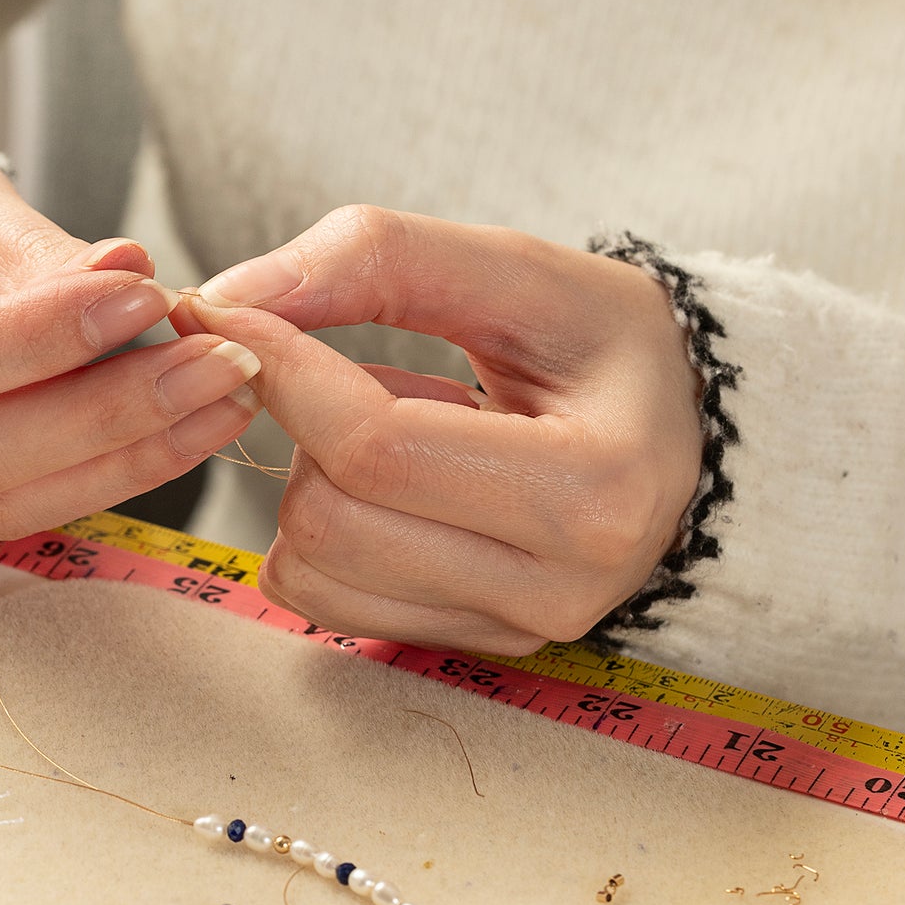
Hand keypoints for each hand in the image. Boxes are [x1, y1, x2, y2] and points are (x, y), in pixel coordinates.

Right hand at [0, 125, 259, 538]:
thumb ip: (29, 255)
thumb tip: (134, 288)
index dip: (36, 343)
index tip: (145, 298)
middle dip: (105, 414)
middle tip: (218, 365)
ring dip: (125, 456)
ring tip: (221, 398)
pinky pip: (14, 512)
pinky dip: (105, 474)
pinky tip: (182, 431)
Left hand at [174, 207, 702, 653]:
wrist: (678, 429)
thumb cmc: (602, 342)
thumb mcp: (516, 269)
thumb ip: (377, 259)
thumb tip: (227, 297)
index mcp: (593, 488)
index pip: (376, 448)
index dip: (280, 370)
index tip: (228, 310)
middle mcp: (559, 587)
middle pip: (331, 518)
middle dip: (311, 428)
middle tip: (375, 377)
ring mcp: (515, 631)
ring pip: (313, 570)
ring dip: (321, 480)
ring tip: (406, 432)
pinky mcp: (474, 646)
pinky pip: (326, 601)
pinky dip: (328, 531)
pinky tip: (400, 489)